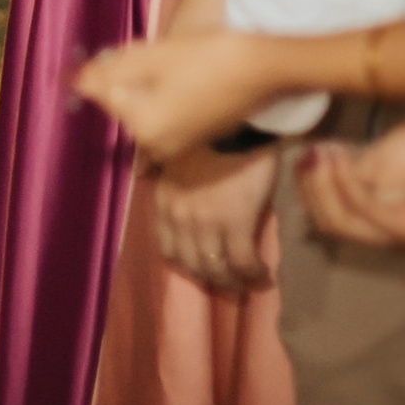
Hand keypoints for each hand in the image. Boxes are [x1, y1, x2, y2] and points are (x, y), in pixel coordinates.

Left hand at [74, 22, 283, 162]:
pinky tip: (185, 74)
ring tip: (175, 62)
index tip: (131, 50)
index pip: (103, 92)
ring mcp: (174, 145)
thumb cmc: (207, 57)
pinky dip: (163, 93)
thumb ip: (110, 69)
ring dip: (146, 81)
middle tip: (158, 53)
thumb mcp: (153, 57)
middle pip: (121, 100)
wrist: (264, 70)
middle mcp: (154, 145)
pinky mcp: (192, 139)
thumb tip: (71, 81)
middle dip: (129, 74)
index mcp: (140, 125)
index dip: (108, 64)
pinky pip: (161, 113)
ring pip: (140, 105)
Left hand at [151, 140, 278, 291]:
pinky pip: (243, 260)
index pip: (168, 248)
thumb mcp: (171, 146)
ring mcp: (207, 221)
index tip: (204, 268)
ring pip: (217, 267)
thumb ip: (152, 162)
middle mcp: (179, 216)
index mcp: (164, 199)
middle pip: (193, 264)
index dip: (187, 264)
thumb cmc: (208, 131)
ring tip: (250, 282)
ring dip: (234, 282)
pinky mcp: (236, 221)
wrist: (239, 121)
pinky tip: (264, 274)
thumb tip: (139, 172)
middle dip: (212, 279)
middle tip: (231, 283)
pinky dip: (254, 273)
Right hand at [298, 113, 404, 248]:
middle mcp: (391, 236)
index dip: (307, 191)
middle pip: (331, 226)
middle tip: (312, 152)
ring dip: (327, 184)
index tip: (302, 155)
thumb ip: (343, 176)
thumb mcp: (373, 160)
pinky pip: (368, 213)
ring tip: (328, 151)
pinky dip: (349, 183)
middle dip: (312, 188)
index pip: (328, 222)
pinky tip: (345, 156)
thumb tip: (304, 175)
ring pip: (344, 224)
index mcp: (379, 223)